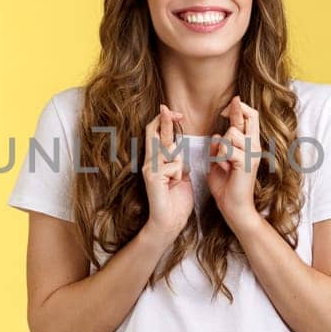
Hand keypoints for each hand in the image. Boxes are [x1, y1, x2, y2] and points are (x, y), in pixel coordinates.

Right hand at [142, 104, 193, 237]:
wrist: (168, 223)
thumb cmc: (176, 202)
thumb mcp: (181, 176)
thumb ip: (178, 162)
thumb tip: (181, 150)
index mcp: (157, 161)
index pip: (158, 135)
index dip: (166, 121)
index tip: (177, 114)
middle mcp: (149, 162)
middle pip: (155, 133)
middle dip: (164, 120)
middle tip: (167, 108)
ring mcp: (149, 169)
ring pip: (170, 150)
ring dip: (179, 162)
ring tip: (176, 181)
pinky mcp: (152, 176)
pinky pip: (173, 164)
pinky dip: (179, 174)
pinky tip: (174, 186)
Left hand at [206, 95, 260, 223]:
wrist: (234, 207)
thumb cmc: (226, 186)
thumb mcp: (218, 161)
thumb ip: (219, 147)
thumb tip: (217, 134)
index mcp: (249, 144)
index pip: (250, 117)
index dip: (238, 107)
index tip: (225, 110)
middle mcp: (254, 146)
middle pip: (251, 116)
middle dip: (236, 110)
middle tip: (224, 112)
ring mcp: (252, 154)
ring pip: (232, 134)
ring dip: (220, 146)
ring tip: (222, 161)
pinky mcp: (246, 163)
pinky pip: (227, 149)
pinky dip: (219, 157)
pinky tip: (223, 167)